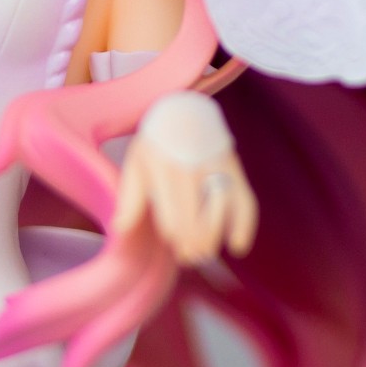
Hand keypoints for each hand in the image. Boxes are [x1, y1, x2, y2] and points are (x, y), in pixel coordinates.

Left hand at [111, 92, 258, 265]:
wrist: (185, 110)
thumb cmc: (156, 144)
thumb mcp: (136, 163)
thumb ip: (130, 197)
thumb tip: (121, 228)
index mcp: (162, 166)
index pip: (171, 215)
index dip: (175, 237)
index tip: (175, 247)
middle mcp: (191, 166)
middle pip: (196, 218)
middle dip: (193, 244)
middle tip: (189, 256)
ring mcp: (216, 166)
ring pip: (220, 211)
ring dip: (214, 238)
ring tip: (206, 253)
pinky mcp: (234, 168)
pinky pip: (245, 200)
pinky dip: (244, 225)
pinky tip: (237, 245)